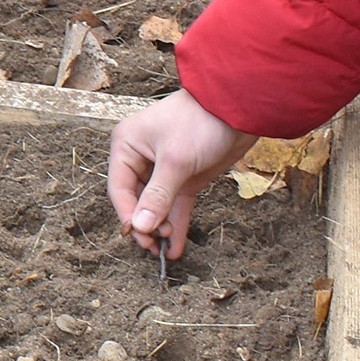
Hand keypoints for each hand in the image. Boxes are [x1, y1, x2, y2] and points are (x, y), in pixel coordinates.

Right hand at [106, 89, 257, 257]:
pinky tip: (176, 247)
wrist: (239, 109)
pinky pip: (175, 206)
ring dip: (160, 228)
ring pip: (155, 206)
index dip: (128, 215)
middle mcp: (140, 159)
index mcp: (126, 147)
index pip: (119, 189)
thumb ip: (157, 196)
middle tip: (154, 245)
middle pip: (135, 200)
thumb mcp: (176, 161)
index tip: (140, 236)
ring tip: (164, 250)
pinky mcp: (184, 178)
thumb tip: (139, 227)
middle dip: (145, 224)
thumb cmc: (200, 122)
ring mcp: (163, 170)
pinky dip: (176, 224)